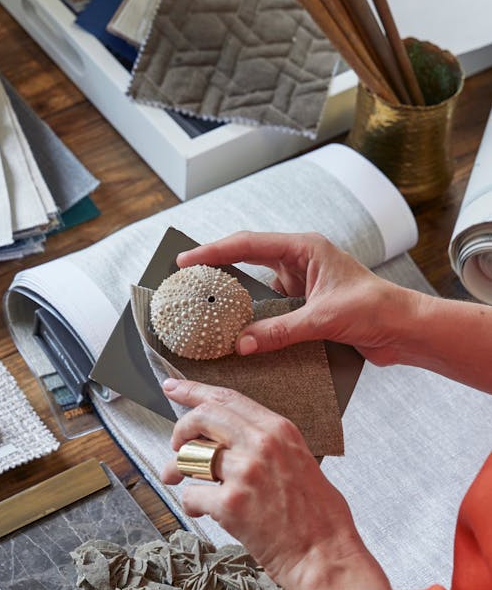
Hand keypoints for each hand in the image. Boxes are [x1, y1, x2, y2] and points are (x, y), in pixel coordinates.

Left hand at [160, 379, 389, 589]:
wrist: (325, 556)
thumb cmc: (317, 517)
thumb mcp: (298, 462)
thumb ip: (264, 443)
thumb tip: (225, 439)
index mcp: (279, 430)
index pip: (227, 398)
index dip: (193, 391)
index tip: (173, 387)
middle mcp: (261, 444)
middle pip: (203, 418)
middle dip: (181, 431)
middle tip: (176, 446)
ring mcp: (245, 472)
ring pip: (191, 458)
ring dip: (179, 471)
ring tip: (179, 481)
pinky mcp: (230, 504)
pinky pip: (191, 495)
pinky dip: (191, 504)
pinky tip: (202, 511)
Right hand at [176, 231, 418, 364]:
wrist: (405, 330)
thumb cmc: (377, 309)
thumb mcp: (323, 319)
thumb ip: (280, 331)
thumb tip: (241, 344)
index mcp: (304, 249)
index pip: (247, 245)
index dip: (213, 251)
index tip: (185, 261)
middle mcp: (299, 263)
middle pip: (245, 262)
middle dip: (215, 271)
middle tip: (184, 282)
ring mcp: (300, 286)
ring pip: (255, 290)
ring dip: (233, 301)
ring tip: (203, 311)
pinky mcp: (303, 308)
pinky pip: (268, 312)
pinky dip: (251, 322)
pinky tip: (235, 334)